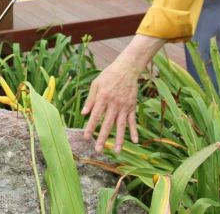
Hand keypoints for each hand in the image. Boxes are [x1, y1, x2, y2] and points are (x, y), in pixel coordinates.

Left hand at [81, 34, 165, 153]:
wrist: (127, 68)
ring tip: (117, 152)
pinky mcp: (132, 107)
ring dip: (119, 139)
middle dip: (103, 138)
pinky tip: (135, 141)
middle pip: (108, 124)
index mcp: (103, 98)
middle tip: (98, 150)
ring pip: (121, 126)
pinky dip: (134, 131)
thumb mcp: (96, 83)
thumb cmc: (109, 75)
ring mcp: (124, 106)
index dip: (91, 127)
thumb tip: (84, 113)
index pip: (95, 116)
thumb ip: (90, 99)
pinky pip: (133, 121)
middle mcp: (114, 104)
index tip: (86, 137)